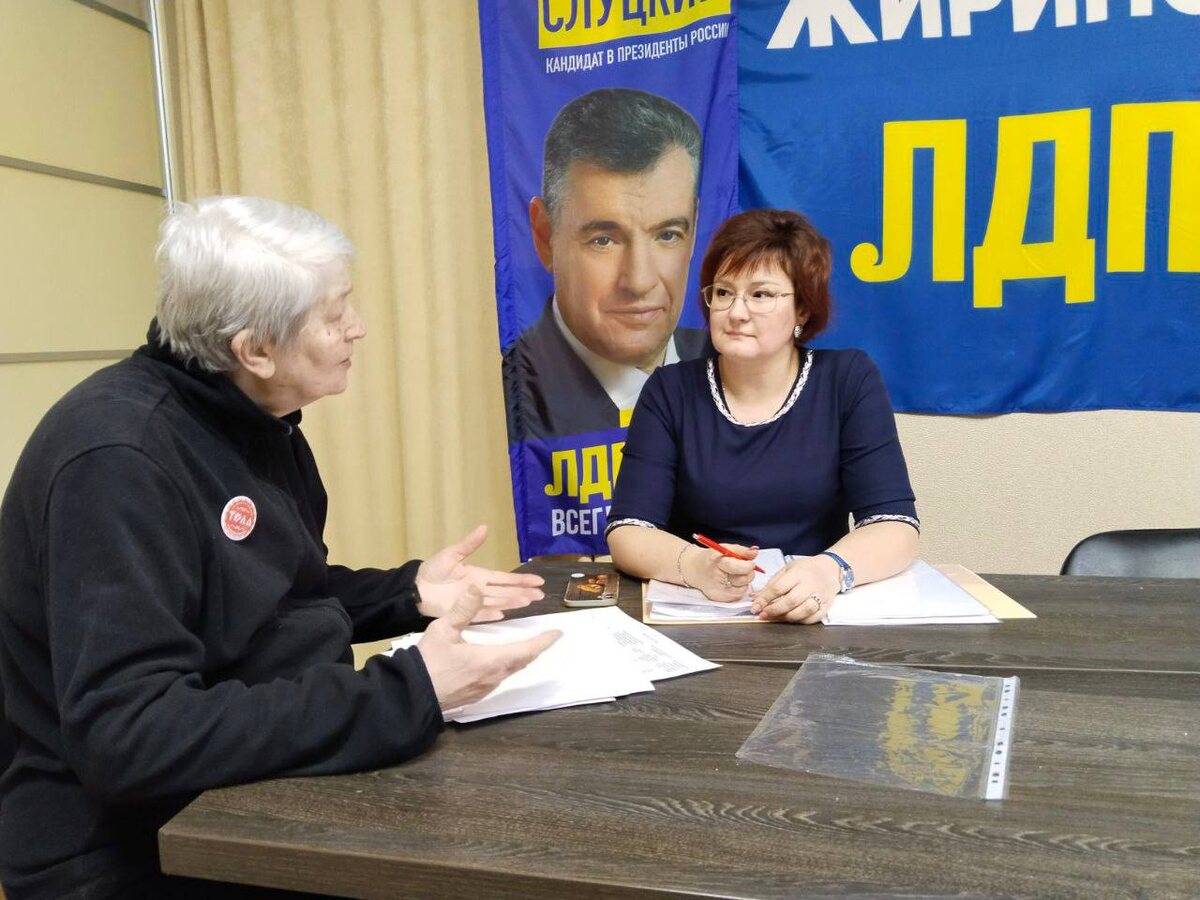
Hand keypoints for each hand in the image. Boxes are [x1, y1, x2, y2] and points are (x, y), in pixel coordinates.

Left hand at [415, 524, 544, 622]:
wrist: (415, 587)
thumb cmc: (433, 570)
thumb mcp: (452, 554)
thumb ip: (470, 544)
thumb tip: (485, 527)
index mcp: (480, 576)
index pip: (505, 578)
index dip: (521, 579)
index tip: (538, 581)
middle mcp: (480, 590)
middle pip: (506, 592)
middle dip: (524, 593)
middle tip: (541, 595)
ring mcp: (473, 602)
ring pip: (498, 602)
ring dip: (513, 602)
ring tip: (529, 602)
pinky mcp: (462, 612)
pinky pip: (479, 614)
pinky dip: (490, 614)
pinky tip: (503, 614)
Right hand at [416, 584, 560, 710]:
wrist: (411, 696)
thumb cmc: (428, 662)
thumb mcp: (443, 630)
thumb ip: (462, 610)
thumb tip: (476, 588)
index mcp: (491, 660)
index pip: (526, 649)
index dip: (543, 641)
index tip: (557, 633)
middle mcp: (494, 677)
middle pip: (522, 661)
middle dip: (535, 649)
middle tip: (544, 638)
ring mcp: (485, 689)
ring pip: (510, 671)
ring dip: (521, 658)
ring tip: (526, 646)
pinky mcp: (475, 695)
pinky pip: (498, 678)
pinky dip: (507, 666)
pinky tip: (500, 661)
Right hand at [684, 543, 758, 603]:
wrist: (695, 570)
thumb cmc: (712, 558)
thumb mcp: (725, 549)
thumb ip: (741, 550)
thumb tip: (755, 551)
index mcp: (716, 562)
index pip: (736, 567)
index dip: (747, 566)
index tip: (751, 563)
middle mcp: (716, 578)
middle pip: (743, 579)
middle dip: (748, 573)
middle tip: (743, 568)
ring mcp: (718, 591)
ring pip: (743, 588)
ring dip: (744, 581)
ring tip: (735, 575)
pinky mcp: (720, 599)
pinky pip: (738, 595)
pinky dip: (739, 588)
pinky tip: (731, 582)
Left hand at [750, 554, 840, 623]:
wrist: (830, 569)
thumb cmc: (805, 569)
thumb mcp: (787, 569)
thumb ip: (772, 584)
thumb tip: (754, 598)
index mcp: (798, 573)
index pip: (779, 588)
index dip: (765, 599)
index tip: (755, 607)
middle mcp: (810, 585)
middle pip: (791, 601)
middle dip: (774, 610)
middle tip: (762, 615)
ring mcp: (820, 597)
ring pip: (803, 612)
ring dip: (787, 617)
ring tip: (776, 618)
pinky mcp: (826, 606)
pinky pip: (813, 619)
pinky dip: (800, 621)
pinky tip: (791, 619)